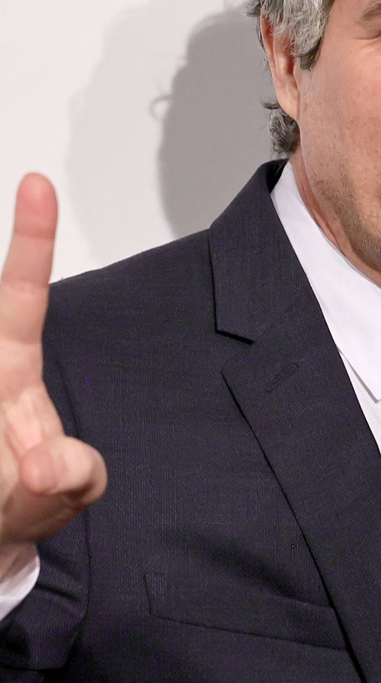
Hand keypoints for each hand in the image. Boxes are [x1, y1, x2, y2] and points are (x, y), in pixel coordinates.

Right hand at [0, 175, 105, 547]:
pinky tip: (5, 472)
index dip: (31, 243)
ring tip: (8, 482)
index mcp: (11, 369)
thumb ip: (71, 476)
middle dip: (14, 362)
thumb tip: (45, 469)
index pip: (21, 297)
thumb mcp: (70, 488)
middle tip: (25, 449)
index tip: (38, 185)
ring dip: (1, 463)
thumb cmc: (28, 496)